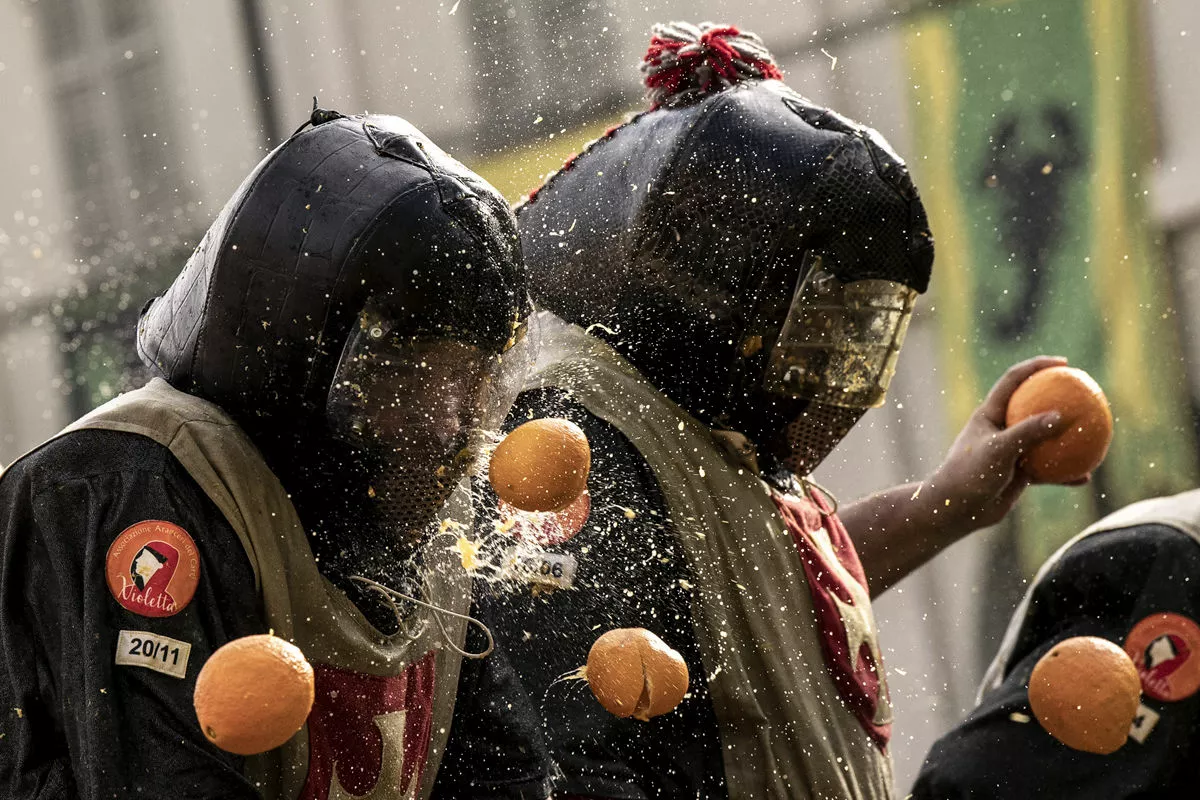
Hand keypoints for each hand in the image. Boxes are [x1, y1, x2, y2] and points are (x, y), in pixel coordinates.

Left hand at [921, 356, 1084, 536]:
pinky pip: (1048, 470)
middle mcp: (1002, 429)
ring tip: (1096, 434)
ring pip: (1045, 440)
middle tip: (1086, 392)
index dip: (1037, 367)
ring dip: (1068, 437)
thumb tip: (1061, 415)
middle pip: (1034, 405)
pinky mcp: (1018, 473)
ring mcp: (1012, 451)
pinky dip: (1064, 473)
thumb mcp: (998, 450)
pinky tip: (1084, 477)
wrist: (957, 510)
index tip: (1064, 364)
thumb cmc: (970, 475)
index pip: (1014, 380)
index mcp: (990, 414)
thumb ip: (1027, 432)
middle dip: (1058, 397)